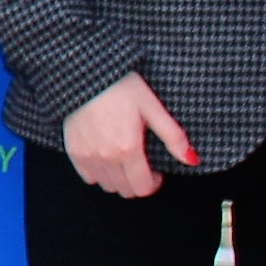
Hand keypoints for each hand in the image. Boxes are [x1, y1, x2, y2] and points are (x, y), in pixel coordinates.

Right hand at [60, 73, 197, 198]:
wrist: (86, 74)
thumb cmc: (120, 86)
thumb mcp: (153, 108)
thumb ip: (173, 137)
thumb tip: (191, 159)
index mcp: (128, 149)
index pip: (142, 188)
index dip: (153, 183)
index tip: (156, 173)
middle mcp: (106, 157)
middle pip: (125, 190)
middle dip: (137, 182)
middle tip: (141, 165)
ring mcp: (87, 156)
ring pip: (106, 186)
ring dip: (118, 179)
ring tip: (124, 160)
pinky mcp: (73, 151)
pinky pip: (87, 177)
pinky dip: (98, 173)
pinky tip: (105, 157)